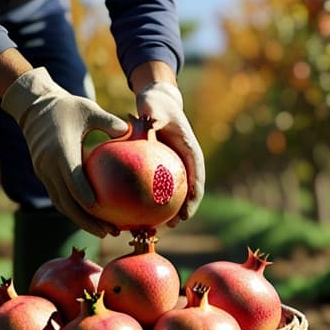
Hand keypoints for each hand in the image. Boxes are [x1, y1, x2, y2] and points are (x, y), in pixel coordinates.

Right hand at [1, 67, 128, 236]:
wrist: (34, 107)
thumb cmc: (67, 107)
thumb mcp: (88, 109)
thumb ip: (108, 122)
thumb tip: (131, 131)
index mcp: (61, 151)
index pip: (72, 180)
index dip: (85, 196)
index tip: (100, 209)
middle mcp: (49, 166)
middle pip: (67, 201)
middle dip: (86, 220)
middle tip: (108, 232)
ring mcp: (44, 173)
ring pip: (61, 204)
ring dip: (80, 220)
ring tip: (102, 231)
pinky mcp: (44, 175)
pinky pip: (59, 198)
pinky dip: (74, 210)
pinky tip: (92, 218)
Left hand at [135, 81, 204, 226]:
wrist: (156, 103)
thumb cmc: (156, 105)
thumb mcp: (155, 107)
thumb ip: (154, 116)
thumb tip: (149, 123)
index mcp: (191, 153)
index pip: (197, 181)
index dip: (193, 200)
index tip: (185, 214)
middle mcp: (185, 163)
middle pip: (188, 193)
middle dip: (182, 213)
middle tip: (169, 227)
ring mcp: (174, 167)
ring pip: (173, 194)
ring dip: (166, 211)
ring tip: (153, 226)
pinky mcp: (162, 169)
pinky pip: (156, 187)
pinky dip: (149, 199)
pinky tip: (132, 209)